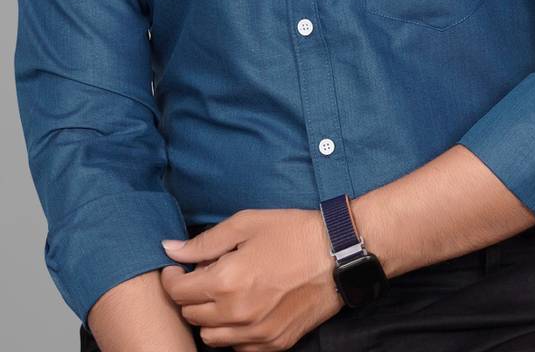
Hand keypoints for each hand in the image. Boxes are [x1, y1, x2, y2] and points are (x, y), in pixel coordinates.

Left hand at [159, 208, 344, 349]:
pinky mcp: (275, 344)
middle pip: (191, 315)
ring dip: (209, 317)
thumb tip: (169, 249)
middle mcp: (237, 314)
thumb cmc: (292, 233)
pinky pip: (238, 348)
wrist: (338, 254)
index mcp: (226, 281)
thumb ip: (204, 242)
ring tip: (225, 293)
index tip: (178, 268)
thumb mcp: (246, 224)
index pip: (178, 292)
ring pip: (211, 338)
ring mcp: (257, 334)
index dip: (173, 277)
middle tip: (207, 274)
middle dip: (191, 294)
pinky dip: (233, 332)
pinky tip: (245, 308)